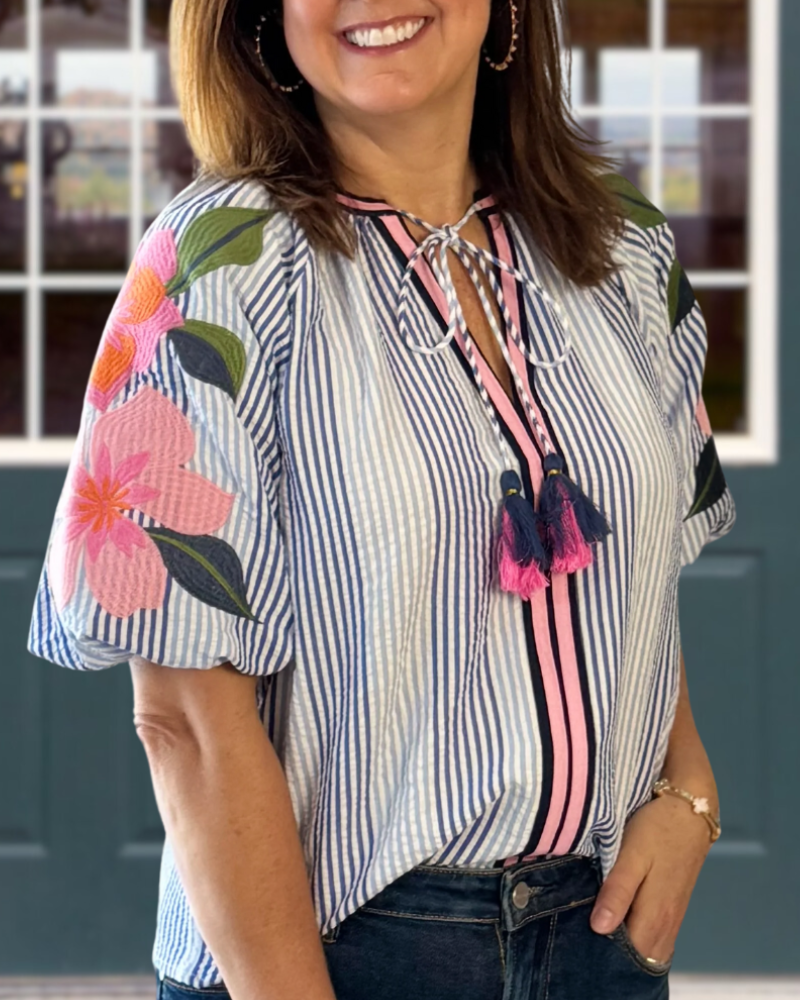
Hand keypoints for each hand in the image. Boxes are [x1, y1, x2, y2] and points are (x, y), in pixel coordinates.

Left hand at [588, 792, 712, 962]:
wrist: (690, 810)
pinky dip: (638, 935)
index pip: (630, 957)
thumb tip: (599, 928)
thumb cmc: (657, 829)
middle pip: (640, 958)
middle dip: (614, 955)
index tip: (580, 943)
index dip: (604, 955)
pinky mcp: (673, 906)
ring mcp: (673, 916)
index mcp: (655, 915)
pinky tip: (618, 921)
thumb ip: (617, 892)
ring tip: (596, 930)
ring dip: (626, 946)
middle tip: (583, 937)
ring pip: (649, 948)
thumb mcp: (632, 855)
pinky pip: (655, 934)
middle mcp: (667, 923)